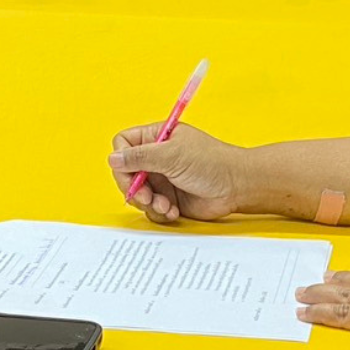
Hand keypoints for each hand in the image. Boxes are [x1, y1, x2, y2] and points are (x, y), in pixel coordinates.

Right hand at [108, 122, 242, 224]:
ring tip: (166, 205)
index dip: (122, 160)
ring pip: (137, 193)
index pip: (123, 144)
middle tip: (147, 197)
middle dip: (134, 188)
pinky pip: (151, 208)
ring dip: (149, 203)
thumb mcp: (173, 155)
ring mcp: (162, 178)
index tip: (131, 174)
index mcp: (157, 138)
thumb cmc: (211, 163)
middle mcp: (157, 157)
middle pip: (126, 173)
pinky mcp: (169, 198)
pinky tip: (173, 210)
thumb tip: (113, 159)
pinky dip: (159, 212)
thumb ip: (140, 157)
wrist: (237, 187)